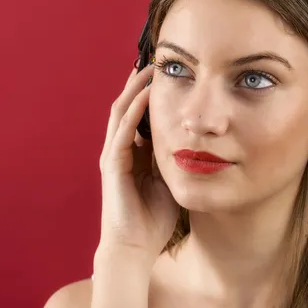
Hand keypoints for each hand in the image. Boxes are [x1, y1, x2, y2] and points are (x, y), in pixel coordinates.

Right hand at [96, 64, 178, 260]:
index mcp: (134, 153)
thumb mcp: (170, 180)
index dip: (150, 93)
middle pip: (128, 106)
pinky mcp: (112, 164)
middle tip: (156, 60)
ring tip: (150, 67)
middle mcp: (121, 149)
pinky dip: (135, 110)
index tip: (168, 74)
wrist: (135, 247)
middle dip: (140, 83)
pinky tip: (148, 93)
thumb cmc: (154, 218)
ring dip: (135, 88)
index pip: (140, 115)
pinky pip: (123, 130)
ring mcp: (114, 155)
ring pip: (121, 111)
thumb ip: (175, 159)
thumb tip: (195, 140)